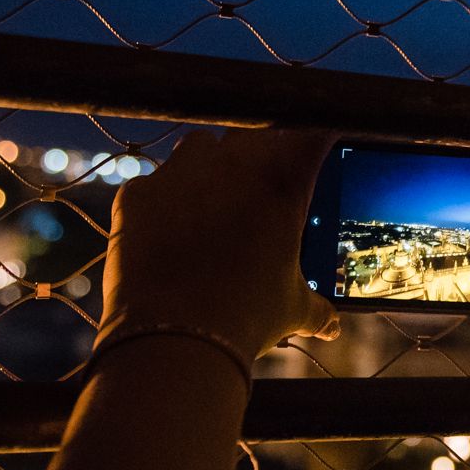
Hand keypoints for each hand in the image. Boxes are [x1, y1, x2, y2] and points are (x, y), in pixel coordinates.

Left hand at [100, 128, 340, 353]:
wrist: (172, 339)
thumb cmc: (245, 318)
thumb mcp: (292, 309)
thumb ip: (317, 308)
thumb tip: (332, 326)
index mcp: (283, 181)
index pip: (312, 130)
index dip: (318, 133)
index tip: (317, 143)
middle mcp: (231, 163)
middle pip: (254, 135)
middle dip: (262, 154)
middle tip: (263, 187)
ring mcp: (179, 173)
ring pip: (201, 146)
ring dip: (212, 164)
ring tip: (215, 203)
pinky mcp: (137, 193)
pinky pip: (155, 182)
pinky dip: (165, 199)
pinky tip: (170, 230)